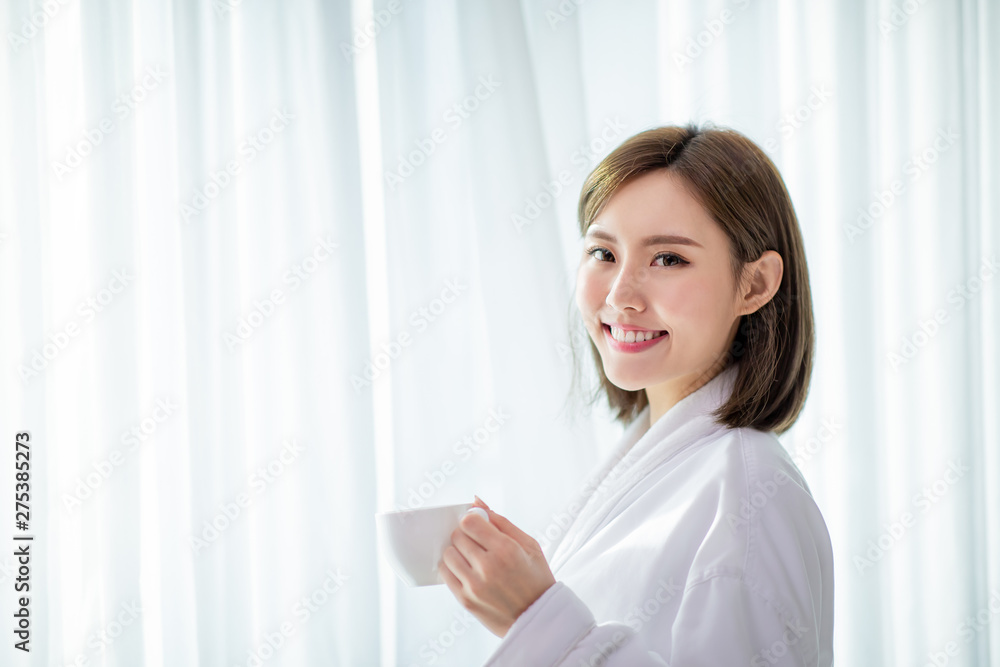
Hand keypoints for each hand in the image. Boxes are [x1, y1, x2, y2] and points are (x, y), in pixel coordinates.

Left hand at [439, 496, 556, 637]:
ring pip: (448, 553)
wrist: (539, 619)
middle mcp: (488, 567)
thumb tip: (476, 501)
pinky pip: (445, 573)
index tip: (479, 526)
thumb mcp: (529, 545)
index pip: (470, 522)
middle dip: (466, 535)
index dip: (472, 520)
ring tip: (473, 558)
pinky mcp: (465, 600)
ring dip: (458, 551)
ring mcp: (474, 585)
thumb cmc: (536, 579)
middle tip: (479, 543)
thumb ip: (501, 521)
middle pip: (457, 536)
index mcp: (506, 550)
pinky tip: (467, 569)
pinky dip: (452, 567)